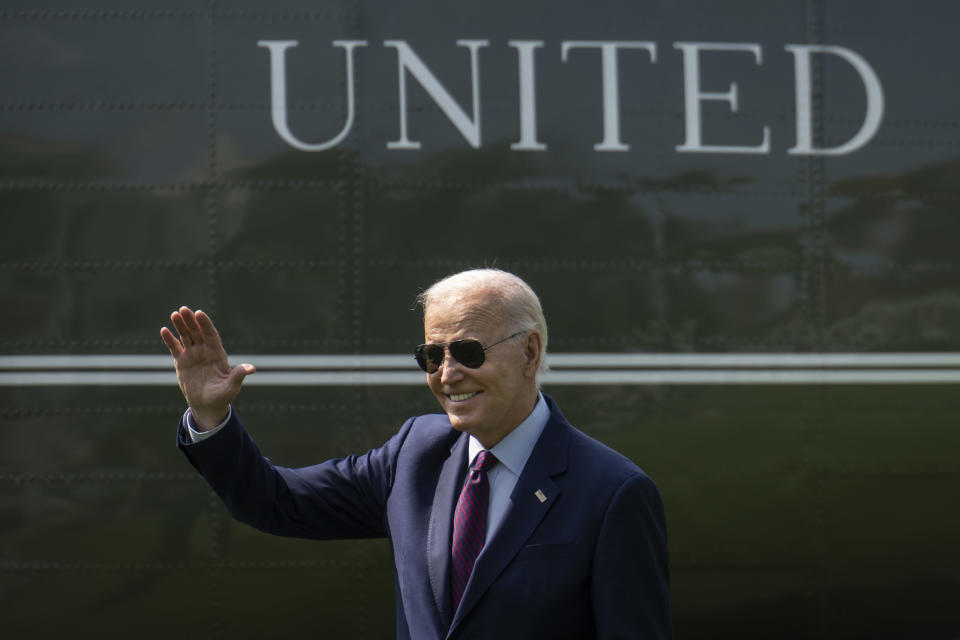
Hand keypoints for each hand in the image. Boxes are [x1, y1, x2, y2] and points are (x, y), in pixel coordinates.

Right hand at [160, 306, 254, 429]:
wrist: (208, 405)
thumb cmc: (223, 396)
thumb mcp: (232, 386)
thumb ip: (238, 375)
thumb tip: (251, 368)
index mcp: (217, 354)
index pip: (211, 335)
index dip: (205, 324)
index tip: (199, 313)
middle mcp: (205, 351)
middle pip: (197, 332)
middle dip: (191, 321)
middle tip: (184, 309)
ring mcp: (193, 355)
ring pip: (186, 336)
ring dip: (180, 326)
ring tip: (174, 314)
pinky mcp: (182, 362)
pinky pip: (175, 348)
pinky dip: (169, 340)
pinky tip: (164, 330)